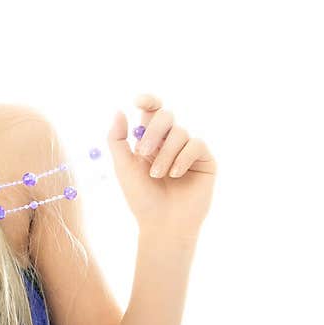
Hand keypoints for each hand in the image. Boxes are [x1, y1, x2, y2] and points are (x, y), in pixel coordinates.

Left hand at [107, 94, 217, 236]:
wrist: (163, 223)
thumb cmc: (141, 197)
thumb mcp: (123, 167)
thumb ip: (117, 139)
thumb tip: (118, 110)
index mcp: (150, 140)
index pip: (152, 112)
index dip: (148, 100)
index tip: (138, 101)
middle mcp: (170, 142)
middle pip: (166, 116)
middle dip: (153, 131)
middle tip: (142, 152)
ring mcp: (189, 150)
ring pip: (180, 132)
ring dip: (165, 153)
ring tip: (158, 175)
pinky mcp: (206, 160)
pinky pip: (196, 144)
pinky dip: (182, 158)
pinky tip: (175, 175)